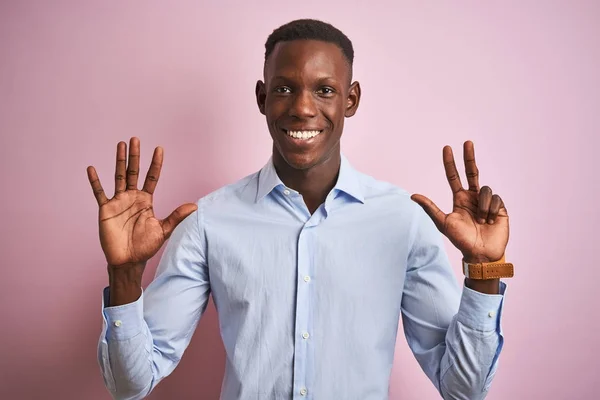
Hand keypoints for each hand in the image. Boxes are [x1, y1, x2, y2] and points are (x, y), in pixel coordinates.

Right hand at [87, 137, 197, 266]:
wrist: (128, 260)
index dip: (155, 163)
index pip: (152, 177)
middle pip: (134, 171)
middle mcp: (132, 197)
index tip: (159, 148)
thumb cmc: (145, 246)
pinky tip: (92, 168)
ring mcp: (118, 201)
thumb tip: (194, 206)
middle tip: (135, 138)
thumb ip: (176, 217)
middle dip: (135, 156)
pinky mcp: (106, 209)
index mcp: (146, 200)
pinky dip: (95, 181)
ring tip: (120, 145)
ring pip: (118, 176)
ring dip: (119, 161)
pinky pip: (99, 192)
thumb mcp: (163, 230)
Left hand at [411, 141, 508, 262]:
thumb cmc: (461, 240)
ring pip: (484, 189)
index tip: (447, 148)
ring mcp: (486, 201)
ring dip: (482, 207)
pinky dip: (491, 210)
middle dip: (469, 157)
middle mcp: (473, 197)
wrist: (481, 253)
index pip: (454, 176)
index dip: (450, 163)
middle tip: (467, 142)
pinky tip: (491, 221)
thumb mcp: (443, 223)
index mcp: (459, 199)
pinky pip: (495, 199)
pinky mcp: (499, 207)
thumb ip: (430, 208)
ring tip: (481, 221)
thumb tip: (413, 195)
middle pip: (472, 171)